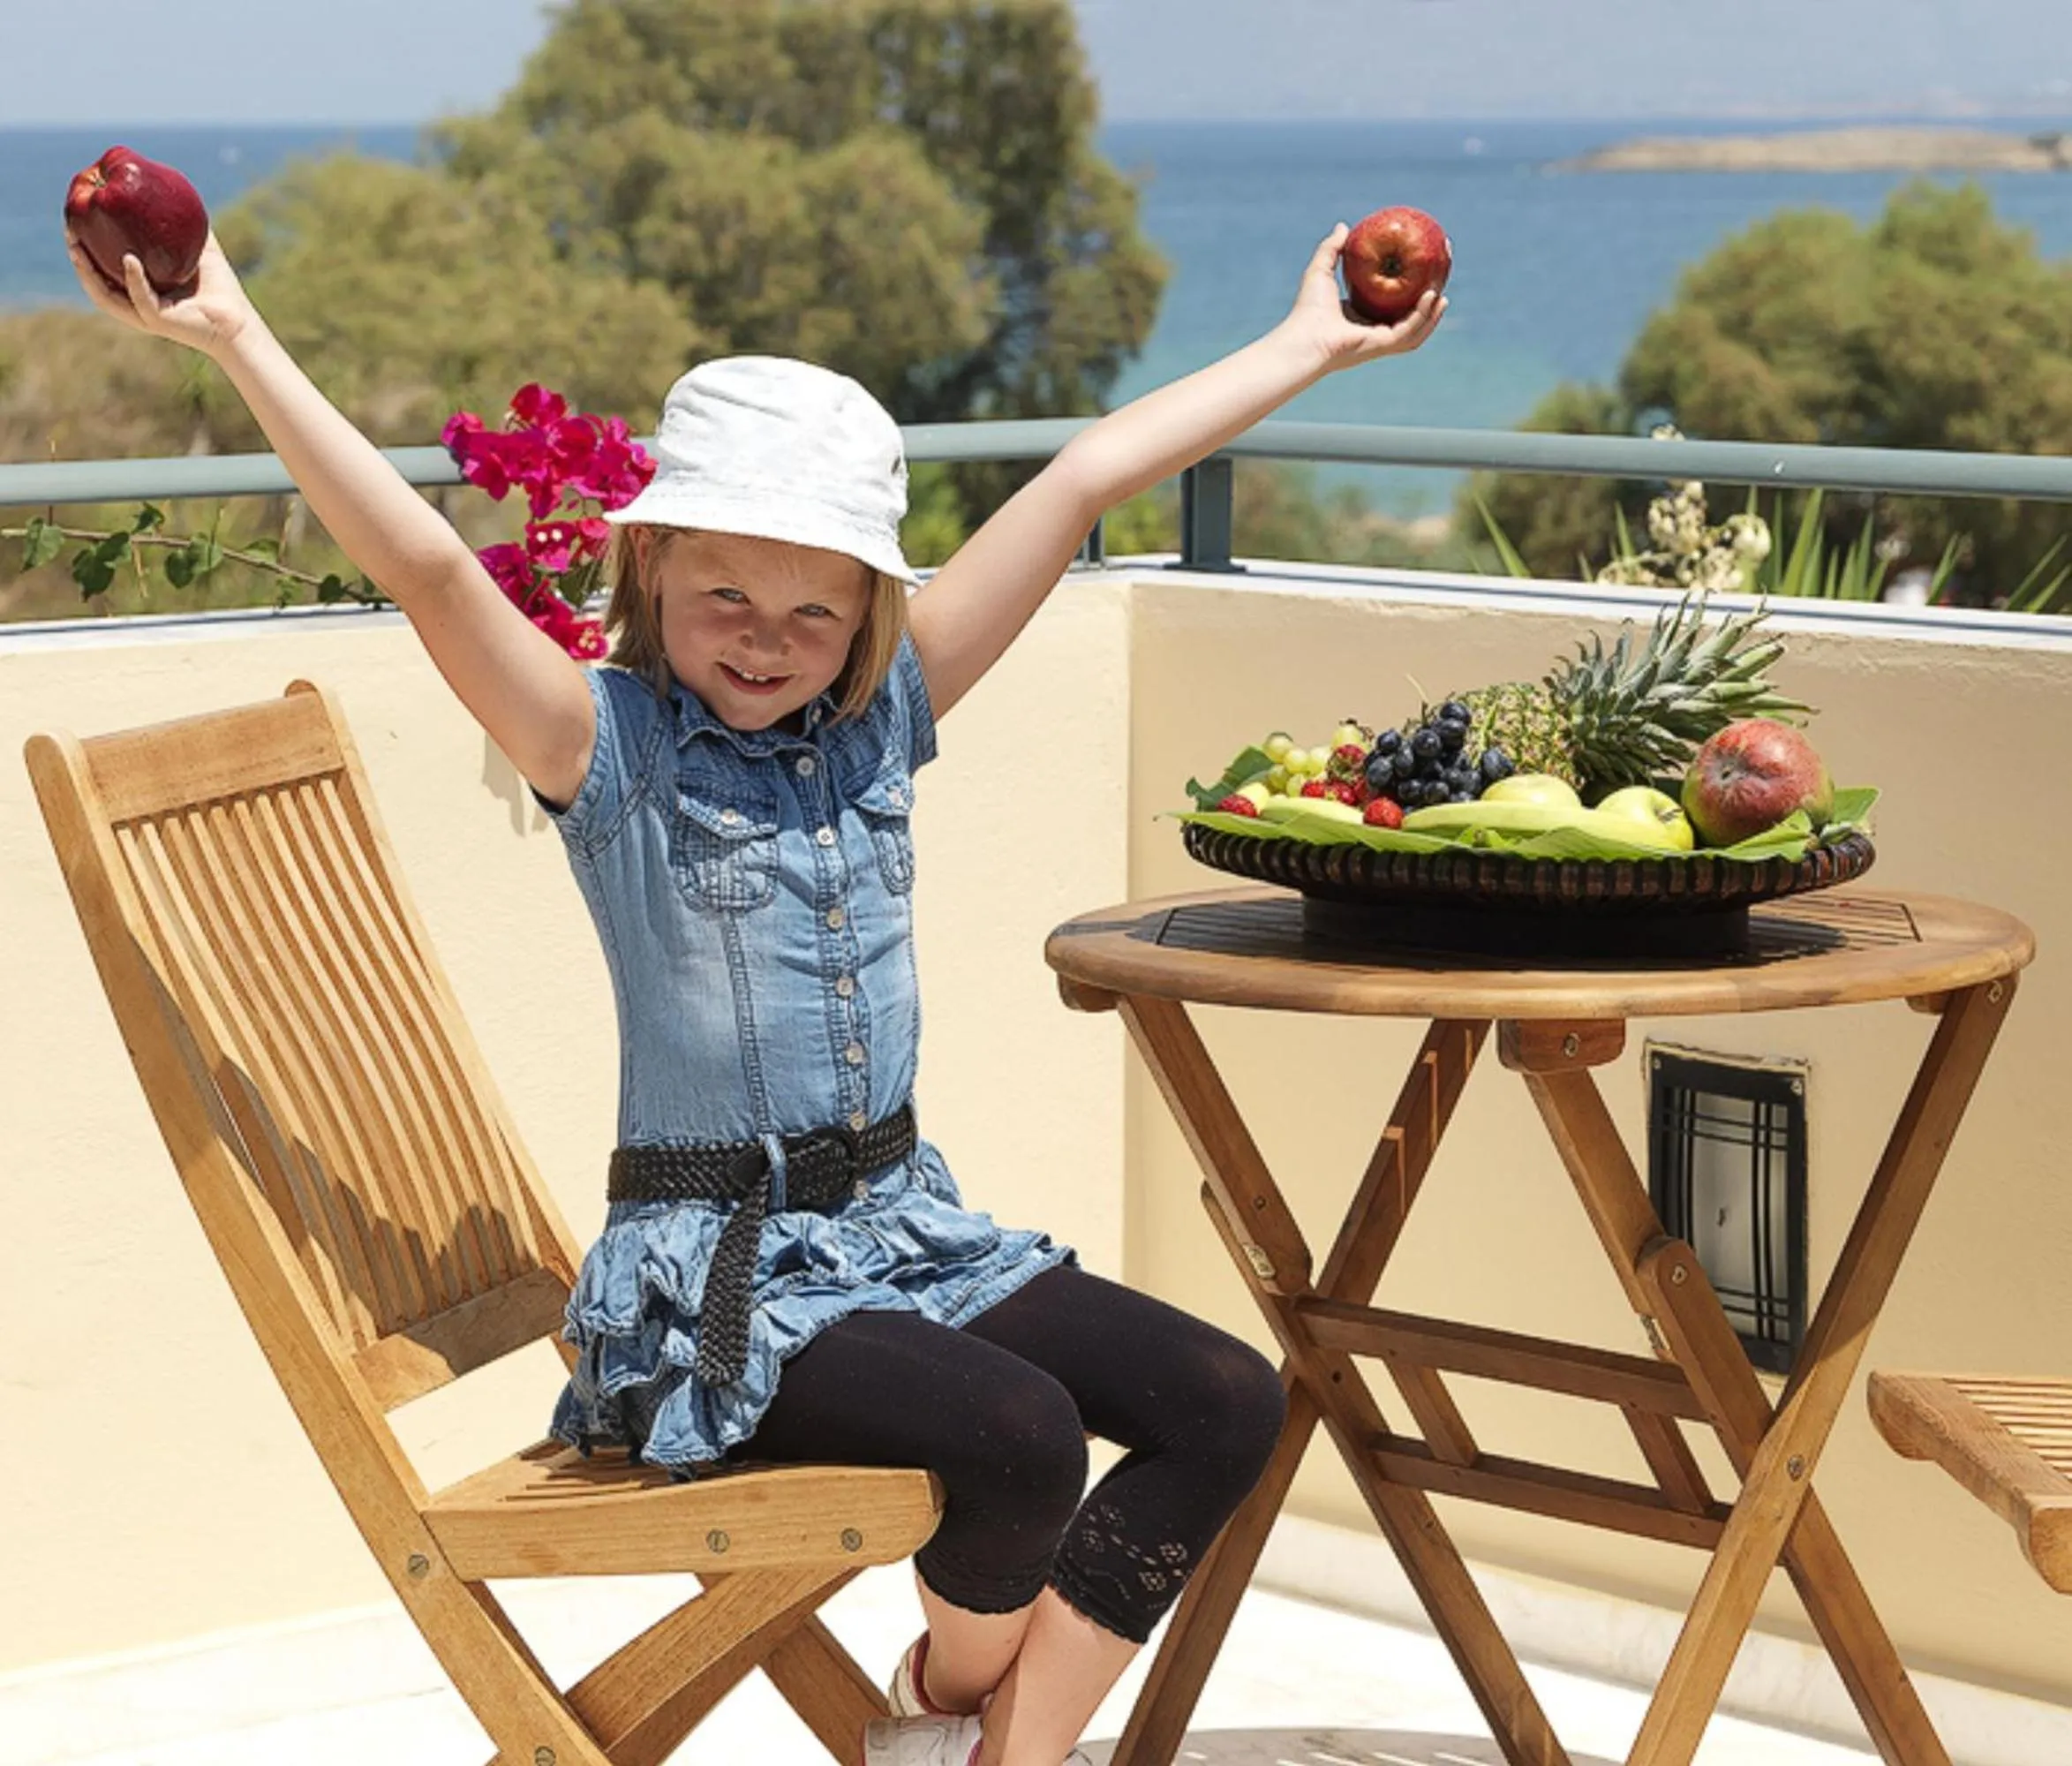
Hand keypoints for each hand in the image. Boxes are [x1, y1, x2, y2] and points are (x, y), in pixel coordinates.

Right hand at [65, 229, 255, 357]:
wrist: (239, 321)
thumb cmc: (219, 287)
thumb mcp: (199, 248)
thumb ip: (185, 224)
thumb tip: (176, 188)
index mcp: (137, 288)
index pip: (102, 269)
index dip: (85, 248)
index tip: (74, 221)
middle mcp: (135, 303)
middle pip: (95, 283)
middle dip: (78, 259)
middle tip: (69, 233)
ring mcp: (145, 315)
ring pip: (106, 296)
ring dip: (90, 273)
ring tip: (79, 247)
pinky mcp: (160, 322)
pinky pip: (140, 299)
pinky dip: (133, 280)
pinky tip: (129, 259)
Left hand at [1279, 222, 1446, 372]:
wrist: (1302, 337)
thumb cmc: (1307, 309)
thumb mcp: (1320, 269)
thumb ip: (1331, 248)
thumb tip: (1344, 226)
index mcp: (1362, 315)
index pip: (1393, 300)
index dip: (1410, 284)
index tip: (1423, 265)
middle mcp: (1373, 329)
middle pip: (1410, 315)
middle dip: (1429, 300)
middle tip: (1441, 277)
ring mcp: (1380, 340)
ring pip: (1416, 328)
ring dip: (1432, 314)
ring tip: (1443, 294)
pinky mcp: (1382, 346)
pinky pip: (1409, 331)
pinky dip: (1421, 316)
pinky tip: (1431, 298)